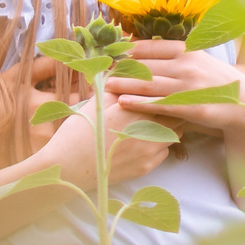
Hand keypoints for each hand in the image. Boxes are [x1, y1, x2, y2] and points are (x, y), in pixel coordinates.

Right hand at [36, 96, 172, 190]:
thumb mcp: (95, 103)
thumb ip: (117, 88)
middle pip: (175, 115)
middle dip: (169, 109)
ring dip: (166, 126)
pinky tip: (142, 141)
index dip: (164, 92)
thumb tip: (130, 75)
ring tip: (151, 122)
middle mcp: (148, 131)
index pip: (165, 97)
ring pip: (174, 134)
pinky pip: (164, 152)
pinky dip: (158, 144)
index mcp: (135, 110)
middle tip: (158, 105)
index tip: (161, 89)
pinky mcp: (147, 168)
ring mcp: (150, 152)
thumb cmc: (77, 133)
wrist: (69, 168)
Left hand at [103, 41, 244, 144]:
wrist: (244, 102)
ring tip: (106, 85)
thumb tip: (139, 47)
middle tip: (101, 72)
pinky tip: (122, 101)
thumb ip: (172, 54)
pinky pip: (159, 104)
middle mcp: (186, 66)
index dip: (127, 51)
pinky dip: (138, 102)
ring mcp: (189, 87)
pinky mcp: (191, 107)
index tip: (110, 54)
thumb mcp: (196, 60)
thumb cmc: (213, 80)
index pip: (149, 48)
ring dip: (124, 84)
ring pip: (148, 84)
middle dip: (121, 69)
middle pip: (145, 66)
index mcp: (186, 51)